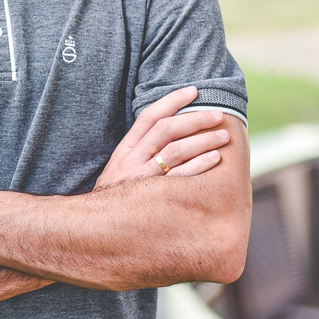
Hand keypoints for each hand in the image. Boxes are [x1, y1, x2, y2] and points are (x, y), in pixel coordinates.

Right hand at [95, 86, 229, 189]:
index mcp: (125, 151)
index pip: (148, 117)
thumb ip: (138, 153)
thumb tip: (168, 133)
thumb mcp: (119, 170)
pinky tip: (215, 158)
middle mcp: (133, 161)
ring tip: (223, 136)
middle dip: (194, 119)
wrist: (95, 227)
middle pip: (166, 130)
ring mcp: (143, 179)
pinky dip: (199, 165)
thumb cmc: (116, 197)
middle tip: (217, 115)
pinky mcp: (154, 198)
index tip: (192, 91)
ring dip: (202, 140)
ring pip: (175, 151)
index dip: (171, 101)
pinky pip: (180, 178)